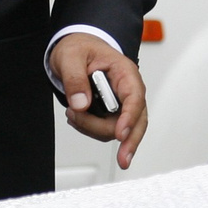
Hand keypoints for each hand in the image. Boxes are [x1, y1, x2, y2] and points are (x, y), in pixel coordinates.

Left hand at [51, 33, 147, 169]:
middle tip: (123, 159)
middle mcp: (127, 90)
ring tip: (72, 112)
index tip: (121, 134)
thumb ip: (75, 78)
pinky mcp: (112, 114)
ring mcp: (121, 104)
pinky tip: (77, 117)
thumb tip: (81, 103)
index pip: (135, 97)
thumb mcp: (71, 57)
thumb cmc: (80, 49)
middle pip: (137, 121)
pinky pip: (105, 130)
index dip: (131, 117)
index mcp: (124, 72)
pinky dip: (89, 129)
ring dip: (93, 128)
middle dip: (129, 141)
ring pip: (117, 130)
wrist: (75, 50)